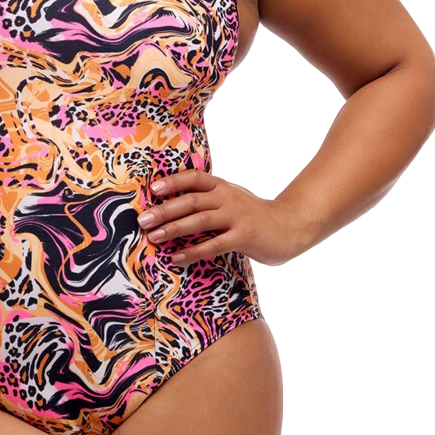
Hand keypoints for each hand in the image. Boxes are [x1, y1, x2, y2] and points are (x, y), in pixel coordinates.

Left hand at [139, 169, 308, 268]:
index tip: (152, 189)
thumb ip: (209, 200)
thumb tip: (171, 206)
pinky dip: (193, 251)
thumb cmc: (253, 216)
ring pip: (200, 220)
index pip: (194, 177)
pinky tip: (177, 257)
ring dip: (174, 228)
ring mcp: (237, 216)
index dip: (173, 181)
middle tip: (143, 220)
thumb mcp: (232, 200)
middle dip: (165, 209)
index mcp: (223, 186)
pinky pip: (214, 244)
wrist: (291, 227)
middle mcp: (228, 197)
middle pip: (191, 200)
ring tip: (154, 237)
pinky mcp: (245, 236)